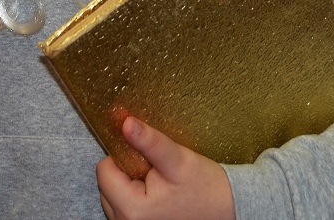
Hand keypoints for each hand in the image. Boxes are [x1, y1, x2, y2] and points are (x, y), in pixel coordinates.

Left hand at [96, 116, 235, 219]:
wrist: (230, 210)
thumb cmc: (205, 188)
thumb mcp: (178, 159)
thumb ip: (150, 142)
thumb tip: (125, 122)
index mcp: (132, 210)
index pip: (104, 171)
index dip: (123, 157)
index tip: (147, 160)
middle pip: (107, 185)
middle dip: (126, 172)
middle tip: (156, 173)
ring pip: (114, 196)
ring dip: (131, 185)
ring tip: (159, 185)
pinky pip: (124, 208)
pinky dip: (136, 198)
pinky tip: (158, 195)